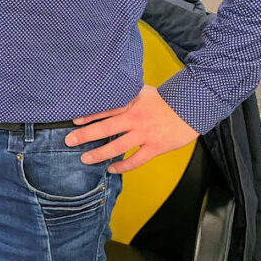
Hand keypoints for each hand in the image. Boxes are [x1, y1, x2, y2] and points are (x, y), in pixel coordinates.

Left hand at [64, 85, 198, 173]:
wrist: (191, 107)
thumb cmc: (166, 99)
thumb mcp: (143, 91)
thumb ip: (126, 95)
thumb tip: (108, 92)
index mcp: (131, 104)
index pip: (105, 110)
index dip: (88, 115)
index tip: (74, 120)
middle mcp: (135, 120)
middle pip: (106, 128)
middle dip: (85, 135)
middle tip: (69, 141)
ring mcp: (144, 135)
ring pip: (118, 146)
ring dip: (100, 153)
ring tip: (85, 159)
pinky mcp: (155, 147)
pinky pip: (136, 160)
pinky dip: (123, 166)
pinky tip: (111, 169)